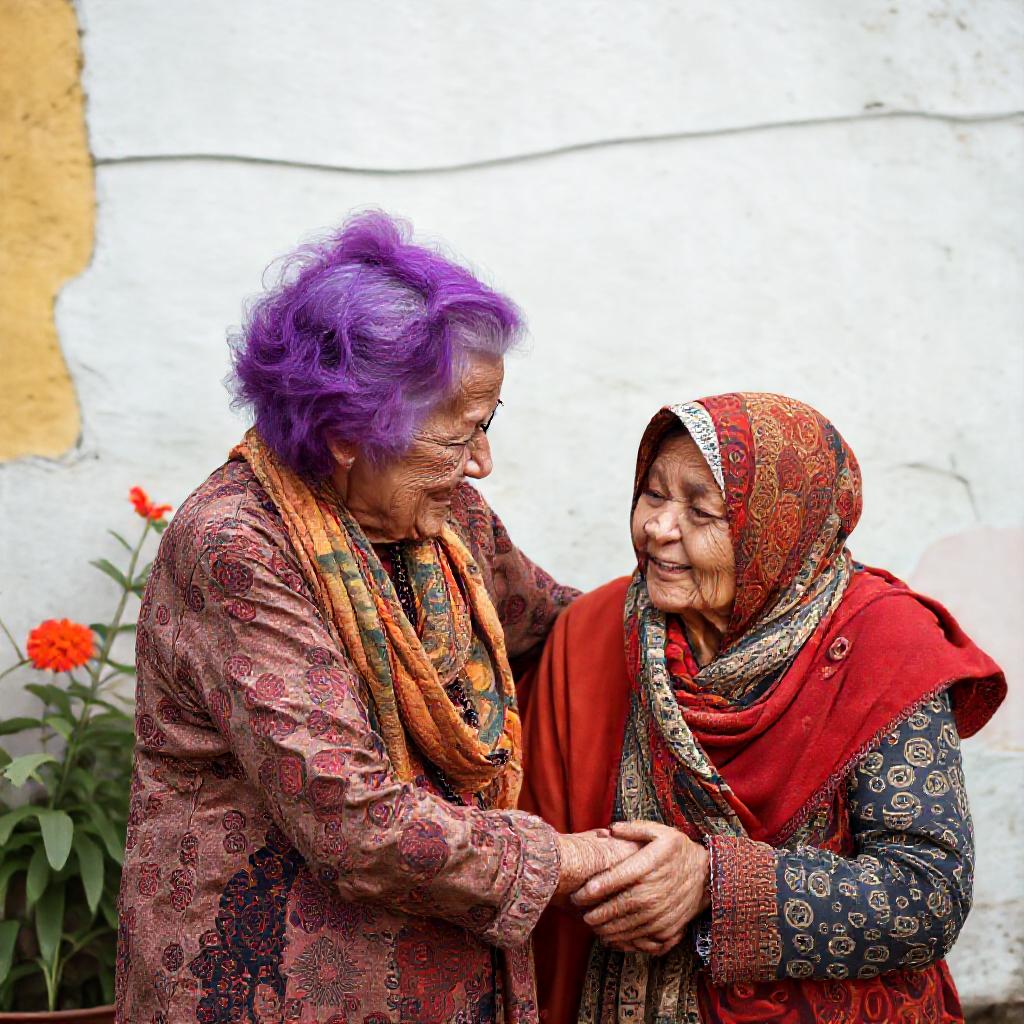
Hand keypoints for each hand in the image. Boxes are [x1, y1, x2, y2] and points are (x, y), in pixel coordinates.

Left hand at [571, 820, 709, 955]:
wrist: (707, 876)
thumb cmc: (678, 851)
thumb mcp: (659, 831)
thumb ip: (633, 828)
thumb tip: (610, 830)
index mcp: (647, 867)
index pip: (613, 880)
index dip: (592, 890)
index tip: (577, 894)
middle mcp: (653, 893)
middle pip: (615, 908)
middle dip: (594, 913)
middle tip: (579, 912)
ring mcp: (660, 915)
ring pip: (625, 927)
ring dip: (604, 928)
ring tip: (591, 924)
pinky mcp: (667, 930)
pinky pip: (640, 940)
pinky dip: (622, 941)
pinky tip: (610, 937)